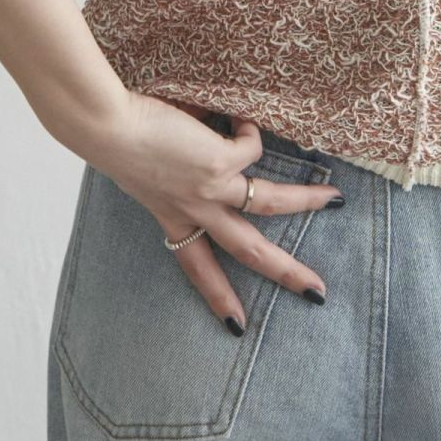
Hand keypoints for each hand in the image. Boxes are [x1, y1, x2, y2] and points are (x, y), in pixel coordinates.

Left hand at [94, 89, 343, 334]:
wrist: (105, 124)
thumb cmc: (118, 134)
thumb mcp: (147, 167)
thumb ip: (181, 165)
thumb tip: (214, 129)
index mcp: (172, 216)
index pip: (196, 266)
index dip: (218, 294)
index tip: (235, 325)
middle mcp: (194, 210)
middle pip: (248, 251)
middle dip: (285, 273)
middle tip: (316, 294)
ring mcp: (210, 190)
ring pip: (269, 204)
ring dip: (306, 202)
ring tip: (335, 200)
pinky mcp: (218, 162)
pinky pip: (251, 146)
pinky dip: (248, 129)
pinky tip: (236, 115)